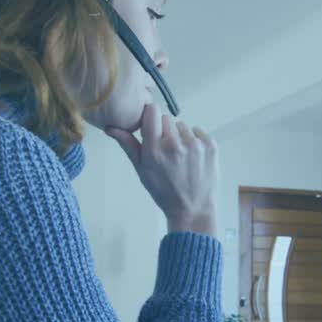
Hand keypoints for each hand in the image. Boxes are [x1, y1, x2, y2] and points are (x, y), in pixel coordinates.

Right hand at [106, 104, 217, 235]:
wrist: (193, 210)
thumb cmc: (164, 192)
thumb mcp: (142, 170)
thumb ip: (128, 145)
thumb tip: (111, 127)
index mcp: (155, 150)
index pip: (152, 111)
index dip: (150, 116)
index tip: (150, 126)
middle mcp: (175, 144)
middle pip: (166, 119)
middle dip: (164, 131)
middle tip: (166, 151)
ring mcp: (195, 145)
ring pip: (182, 126)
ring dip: (180, 137)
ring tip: (180, 157)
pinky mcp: (210, 146)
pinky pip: (198, 132)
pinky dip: (195, 141)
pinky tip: (192, 158)